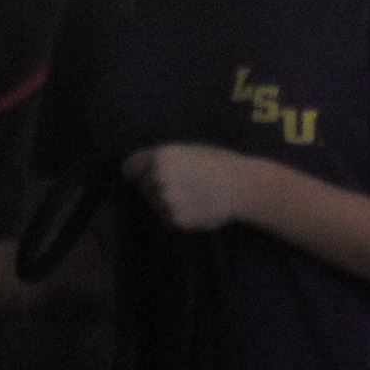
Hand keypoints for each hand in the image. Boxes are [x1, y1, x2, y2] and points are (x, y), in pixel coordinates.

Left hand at [122, 143, 261, 232]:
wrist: (239, 186)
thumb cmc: (217, 163)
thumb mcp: (187, 151)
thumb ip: (162, 159)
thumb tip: (141, 170)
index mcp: (159, 157)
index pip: (129, 168)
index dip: (136, 173)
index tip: (141, 177)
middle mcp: (157, 178)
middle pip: (142, 187)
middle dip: (154, 188)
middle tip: (180, 186)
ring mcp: (165, 201)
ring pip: (154, 204)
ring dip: (165, 203)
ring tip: (190, 196)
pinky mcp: (175, 219)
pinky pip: (166, 218)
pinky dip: (176, 215)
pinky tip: (194, 207)